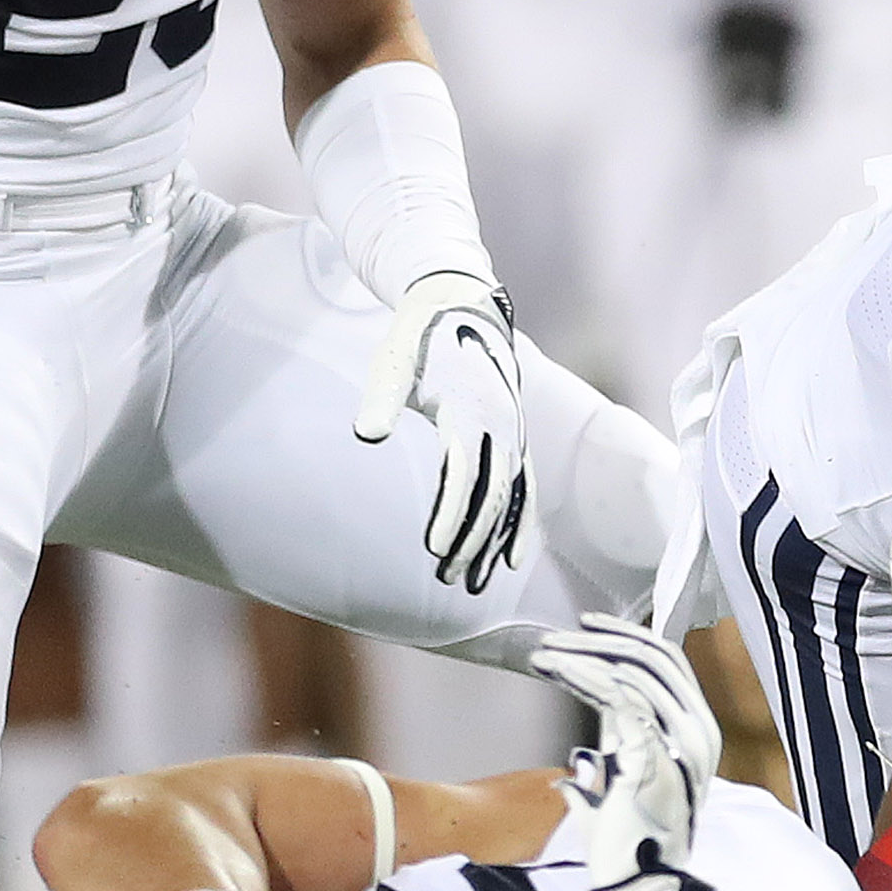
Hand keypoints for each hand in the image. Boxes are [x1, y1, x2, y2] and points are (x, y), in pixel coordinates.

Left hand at [354, 271, 528, 593]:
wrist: (464, 307)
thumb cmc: (420, 338)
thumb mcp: (395, 360)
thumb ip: (382, 396)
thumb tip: (366, 433)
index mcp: (470, 411)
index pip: (464, 475)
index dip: (451, 514)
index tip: (433, 548)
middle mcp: (502, 428)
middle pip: (491, 498)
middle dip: (472, 542)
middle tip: (449, 579)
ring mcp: (513, 437)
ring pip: (511, 501)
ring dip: (495, 545)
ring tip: (477, 583)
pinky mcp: (515, 441)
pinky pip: (524, 492)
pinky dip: (520, 527)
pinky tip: (511, 559)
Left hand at [531, 615, 721, 890]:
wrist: (632, 883)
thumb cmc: (625, 835)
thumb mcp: (626, 771)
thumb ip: (619, 735)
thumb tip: (590, 699)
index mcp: (697, 732)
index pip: (669, 663)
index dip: (627, 637)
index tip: (586, 627)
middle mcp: (699, 731)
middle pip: (654, 657)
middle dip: (601, 640)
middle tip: (556, 637)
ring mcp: (682, 743)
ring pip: (634, 671)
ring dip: (584, 655)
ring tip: (544, 654)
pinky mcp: (654, 754)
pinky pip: (620, 697)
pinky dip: (584, 677)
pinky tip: (557, 670)